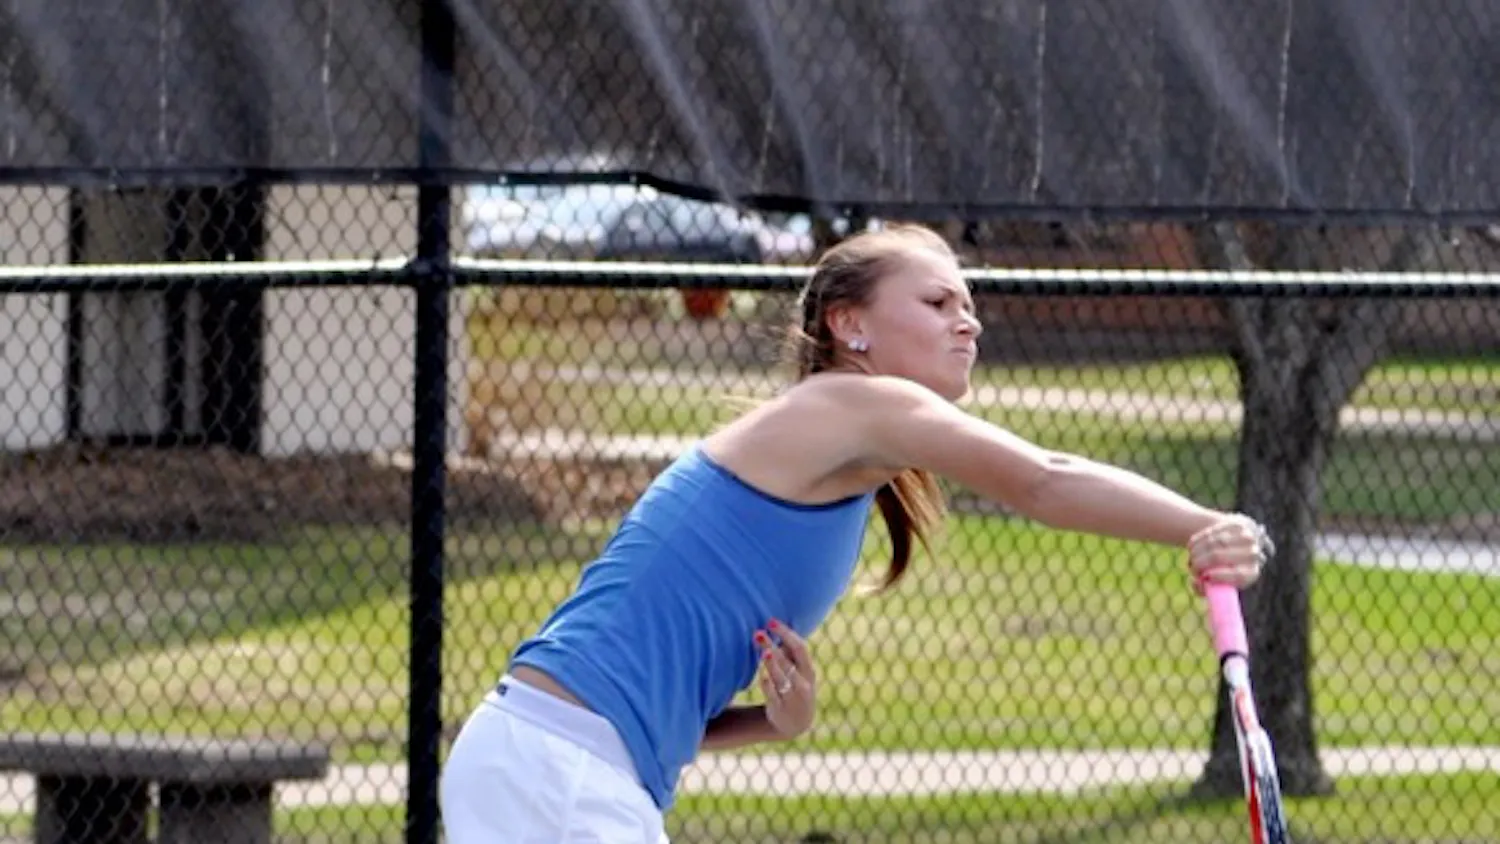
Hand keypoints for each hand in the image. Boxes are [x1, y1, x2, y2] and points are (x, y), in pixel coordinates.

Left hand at [754, 619, 816, 739]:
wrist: (796, 723)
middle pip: (788, 661)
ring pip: (782, 678)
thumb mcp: (799, 671)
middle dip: (773, 646)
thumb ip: (790, 653)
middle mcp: (802, 683)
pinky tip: (763, 676)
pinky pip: (773, 695)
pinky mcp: (779, 708)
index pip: (799, 647)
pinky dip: (768, 685)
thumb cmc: (796, 688)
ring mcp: (792, 697)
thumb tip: (777, 627)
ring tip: (764, 652)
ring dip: (773, 665)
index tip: (770, 621)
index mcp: (808, 670)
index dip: (786, 633)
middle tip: (758, 632)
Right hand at [1186, 514, 1273, 593]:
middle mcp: (1253, 554)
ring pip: (1212, 543)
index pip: (1238, 575)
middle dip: (1200, 563)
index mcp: (1252, 573)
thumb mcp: (1218, 583)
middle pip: (1219, 557)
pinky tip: (1191, 547)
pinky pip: (1210, 532)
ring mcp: (1246, 537)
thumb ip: (1204, 589)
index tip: (1204, 577)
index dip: (1219, 576)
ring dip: (1196, 552)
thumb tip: (1196, 583)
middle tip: (1191, 567)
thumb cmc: (1222, 569)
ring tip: (1191, 558)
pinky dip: (1197, 540)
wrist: (1234, 543)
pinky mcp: (1235, 525)